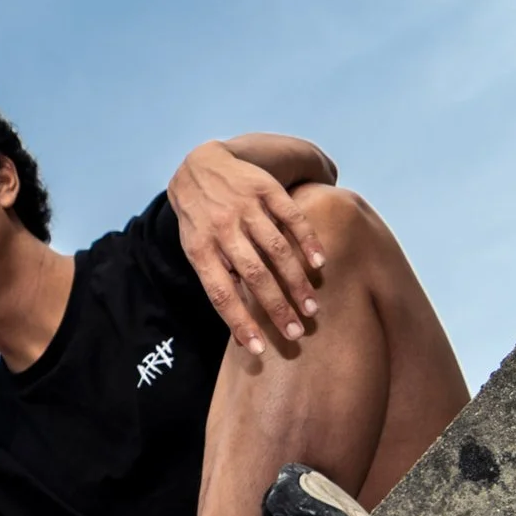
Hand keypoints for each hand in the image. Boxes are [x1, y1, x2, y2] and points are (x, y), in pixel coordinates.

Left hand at [168, 141, 327, 354]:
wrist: (198, 167)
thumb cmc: (199, 220)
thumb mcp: (195, 247)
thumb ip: (217, 276)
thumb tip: (240, 317)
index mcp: (200, 249)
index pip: (220, 293)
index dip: (239, 322)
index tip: (259, 349)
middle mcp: (222, 229)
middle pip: (253, 275)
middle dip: (276, 307)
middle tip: (296, 332)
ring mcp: (245, 208)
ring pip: (275, 249)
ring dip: (296, 281)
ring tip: (311, 307)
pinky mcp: (266, 190)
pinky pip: (292, 217)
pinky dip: (308, 241)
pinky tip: (320, 263)